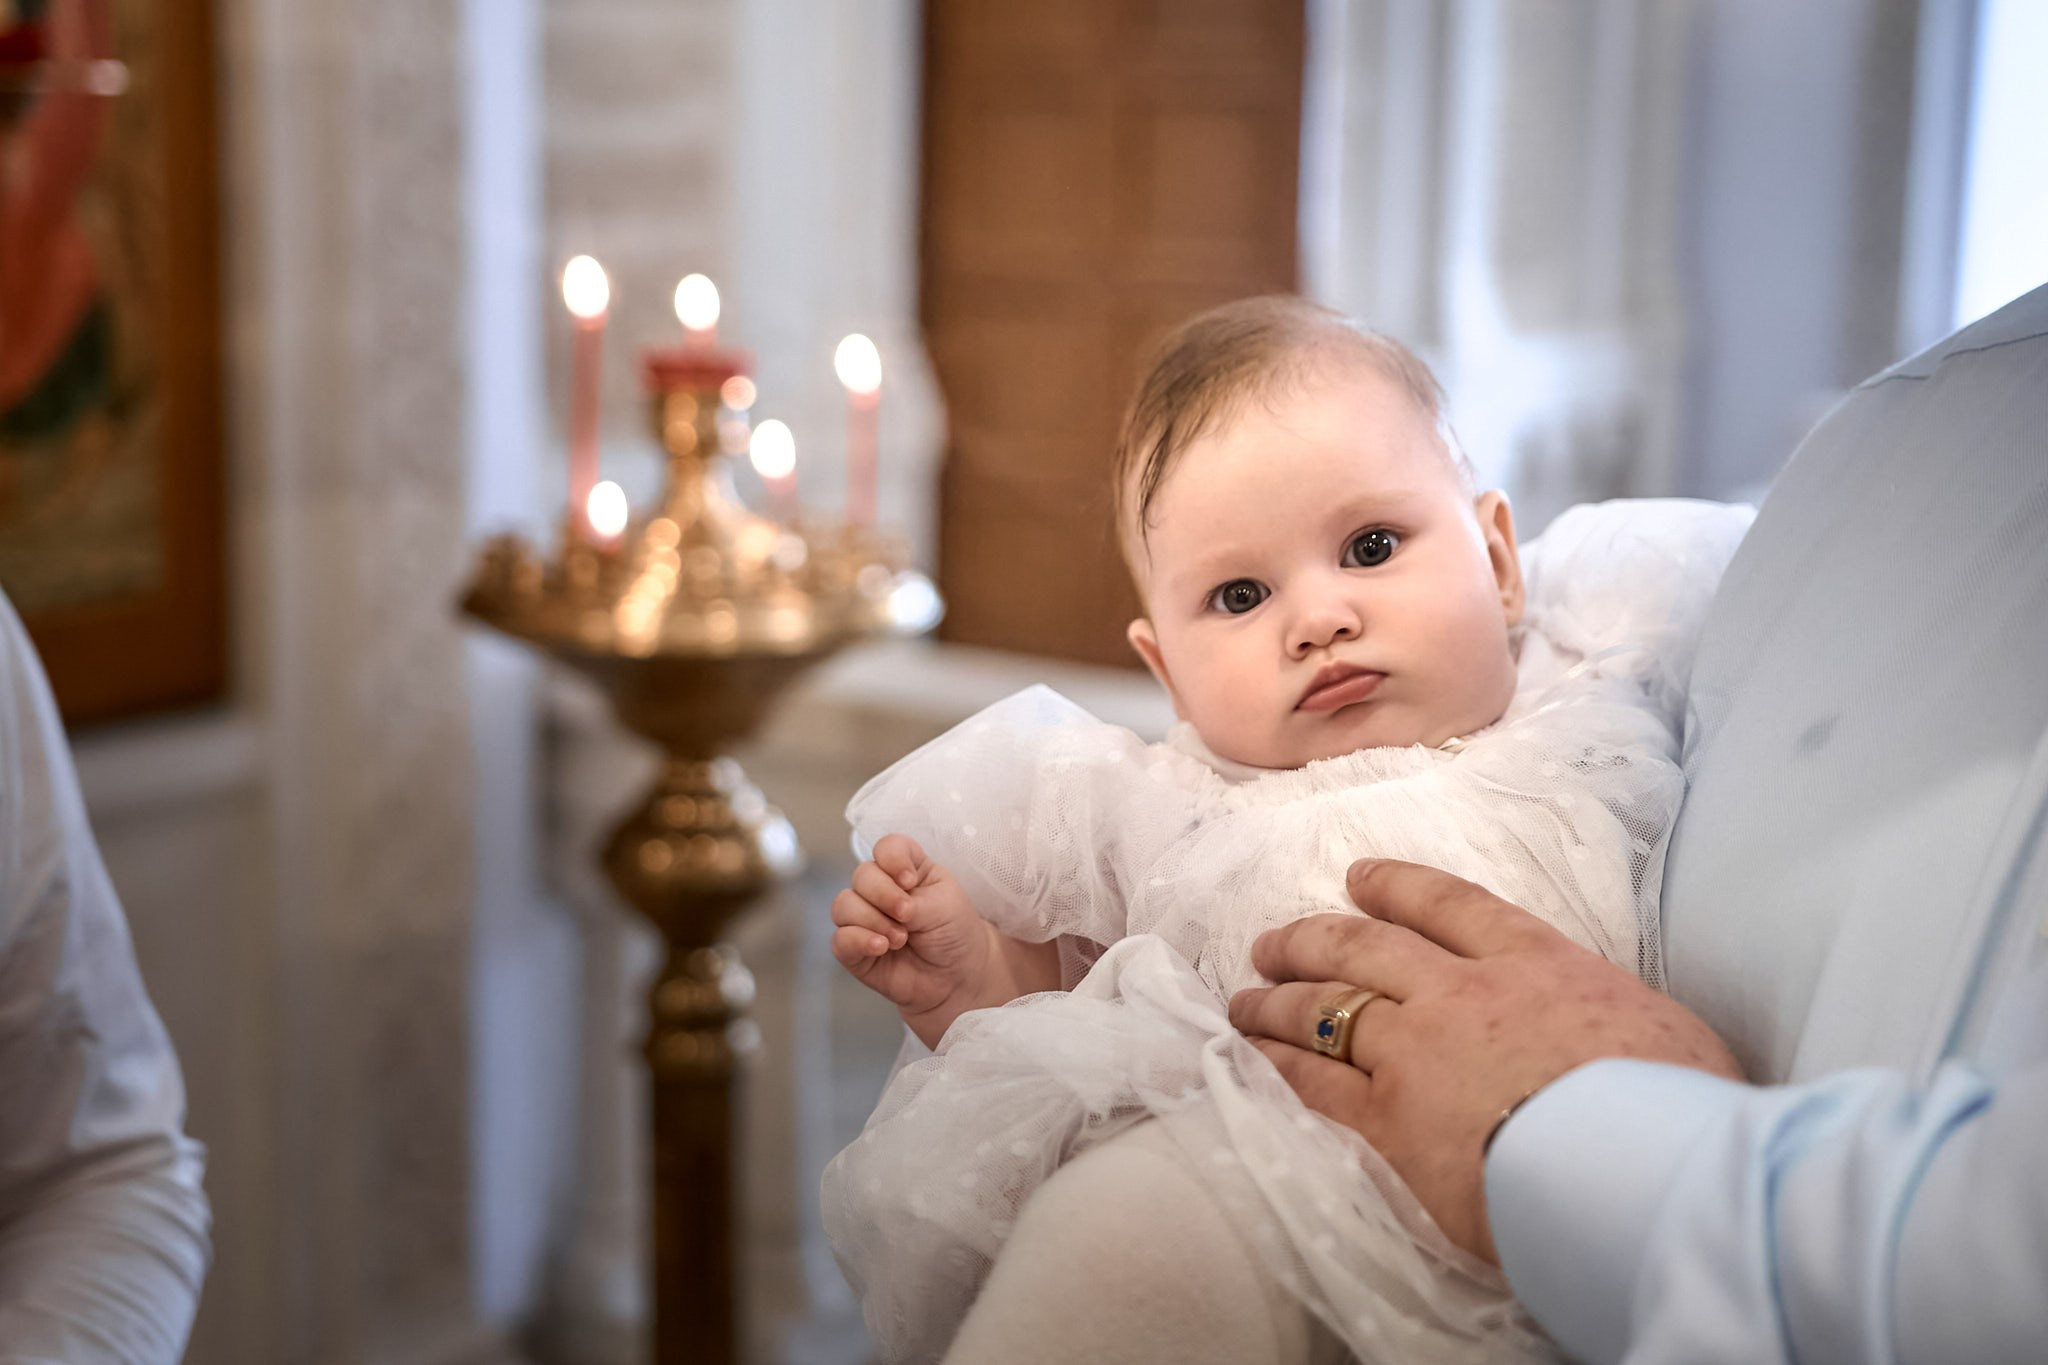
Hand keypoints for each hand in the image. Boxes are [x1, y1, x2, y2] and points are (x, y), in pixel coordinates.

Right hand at [830, 834, 1007, 1047]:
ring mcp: (865, 919)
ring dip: (873, 920)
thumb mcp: (944, 905)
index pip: (886, 848)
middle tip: (908, 915)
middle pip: (862, 875)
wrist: (959, 978)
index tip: (910, 881)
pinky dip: (858, 940)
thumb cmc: (955, 934)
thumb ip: (911, 899)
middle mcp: (881, 890)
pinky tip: (881, 947)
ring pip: (844, 905)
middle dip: (884, 894)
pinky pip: (840, 939)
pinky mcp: (855, 950)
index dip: (892, 859)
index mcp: (907, 870)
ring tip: (901, 939)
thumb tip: (883, 908)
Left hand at [1229, 859, 1740, 1263]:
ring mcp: (1413, 1053)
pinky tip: (1250, 1057)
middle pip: (1365, 949)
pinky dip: (1275, 1064)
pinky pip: (1313, 1083)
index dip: (1398, 887)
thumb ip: (1615, 1023)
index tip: (1360, 878)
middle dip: (1312, 939)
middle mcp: (1460, 993)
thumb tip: (1620, 1046)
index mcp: (1535, 962)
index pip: (1451, 906)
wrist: (1636, 1165)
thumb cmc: (1677, 1103)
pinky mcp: (1386, 1122)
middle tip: (1272, 941)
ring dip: (1278, 1001)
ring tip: (1245, 999)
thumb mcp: (1667, 1034)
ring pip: (1325, 1009)